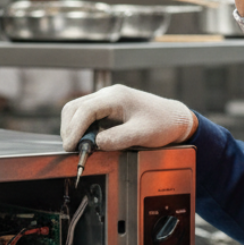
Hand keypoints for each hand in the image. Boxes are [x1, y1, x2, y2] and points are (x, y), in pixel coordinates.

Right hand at [61, 85, 196, 152]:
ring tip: (80, 147)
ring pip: (76, 110)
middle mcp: (107, 94)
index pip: (85, 110)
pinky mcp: (105, 108)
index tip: (71, 147)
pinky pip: (84, 115)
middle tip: (73, 150)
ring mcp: (105, 99)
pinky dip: (80, 128)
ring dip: (73, 128)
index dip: (75, 129)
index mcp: (116, 97)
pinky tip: (88, 141)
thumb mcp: (142, 134)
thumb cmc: (162, 124)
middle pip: (74, 108)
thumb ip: (118, 139)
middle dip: (69, 129)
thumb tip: (95, 144)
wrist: (174, 119)